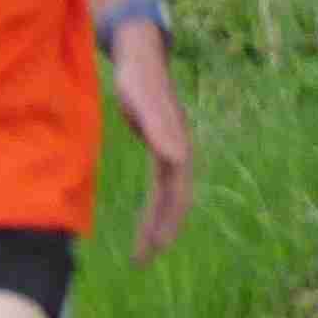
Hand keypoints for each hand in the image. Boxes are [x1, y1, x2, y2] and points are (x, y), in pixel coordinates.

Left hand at [110, 35, 193, 260]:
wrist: (140, 56)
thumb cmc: (138, 77)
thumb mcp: (142, 100)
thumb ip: (159, 127)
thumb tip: (177, 158)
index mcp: (177, 149)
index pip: (176, 195)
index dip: (166, 222)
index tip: (153, 247)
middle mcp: (178, 153)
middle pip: (175, 202)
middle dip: (161, 231)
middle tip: (142, 260)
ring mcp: (171, 152)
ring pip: (168, 197)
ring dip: (158, 223)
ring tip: (143, 250)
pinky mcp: (160, 148)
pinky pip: (161, 187)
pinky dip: (155, 206)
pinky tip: (146, 220)